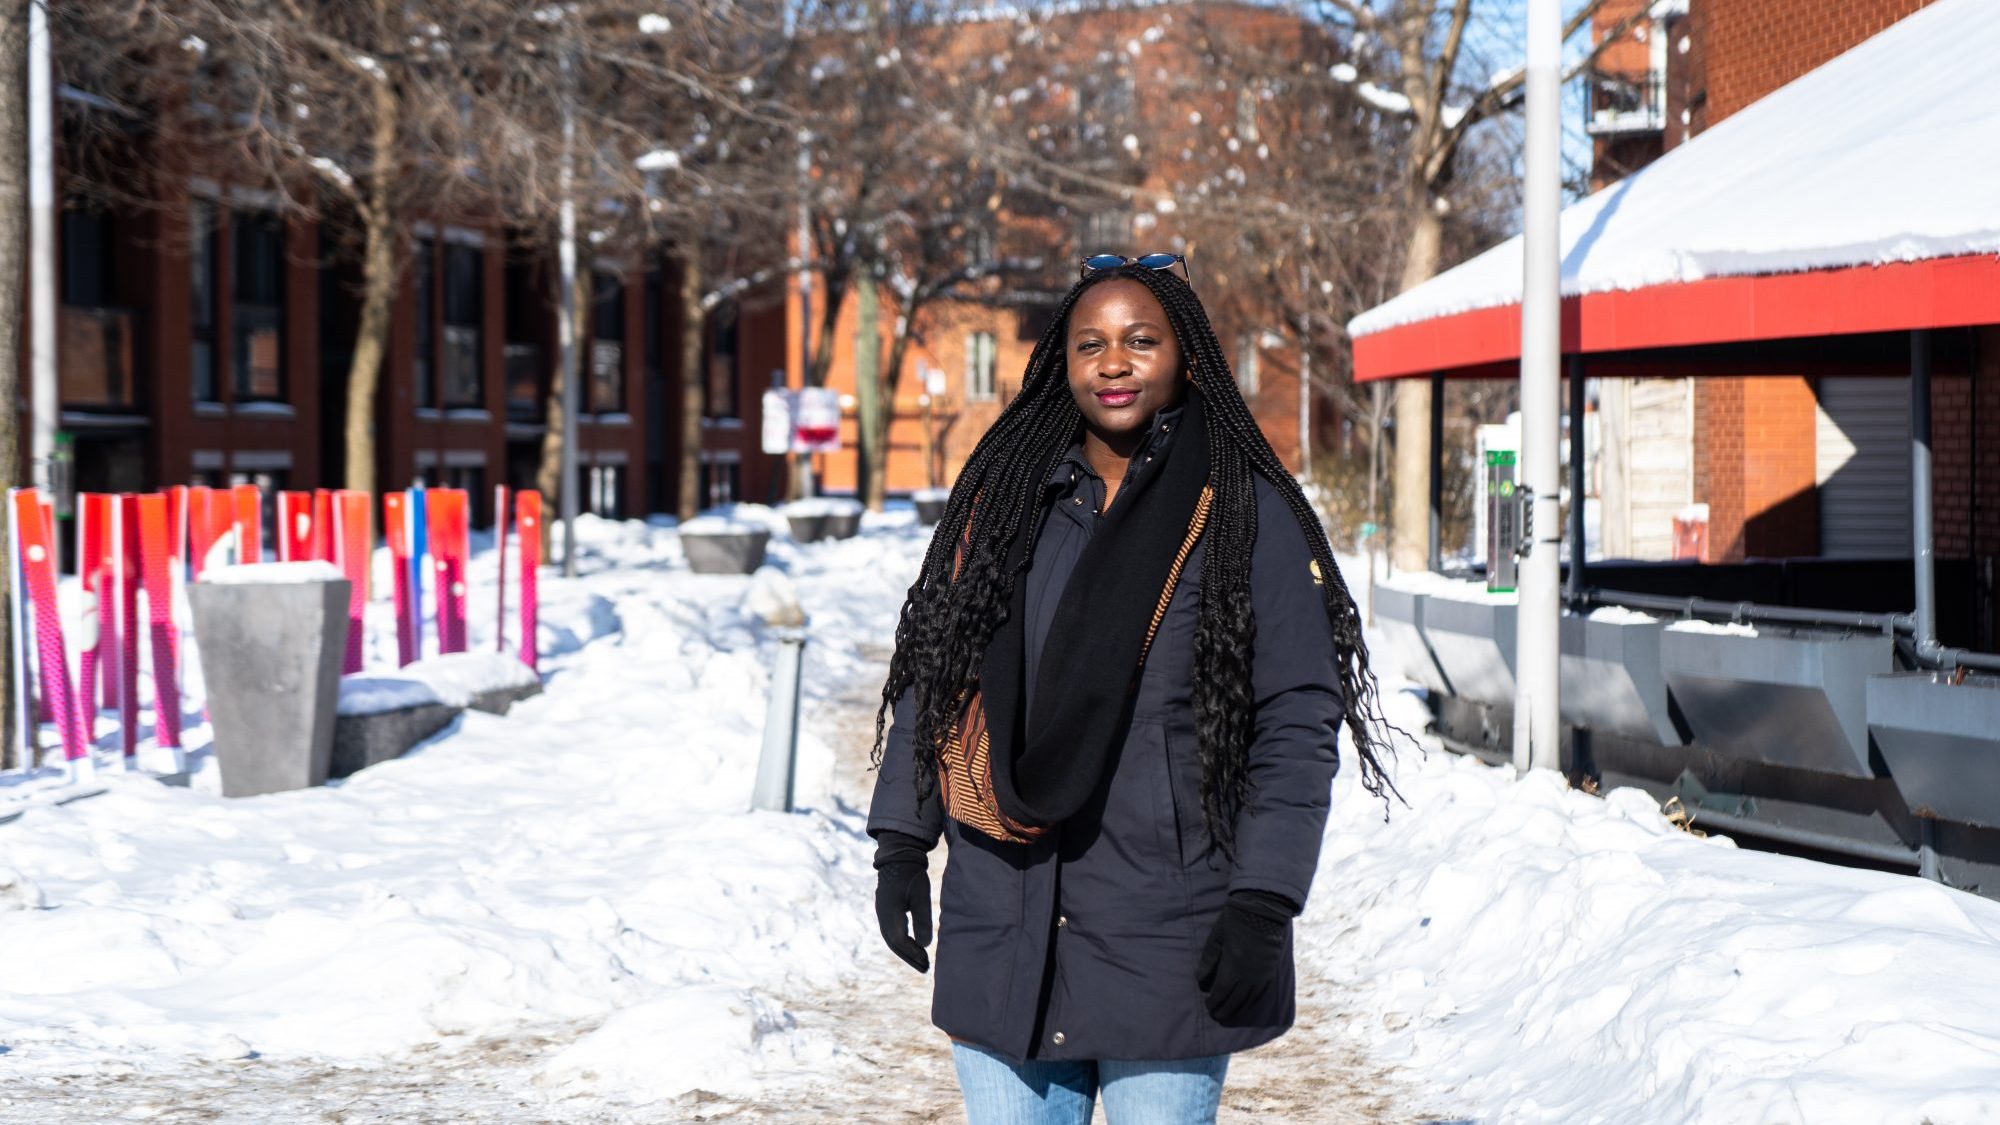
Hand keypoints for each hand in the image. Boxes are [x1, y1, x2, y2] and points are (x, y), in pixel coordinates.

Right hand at [872, 831, 932, 972]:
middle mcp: (882, 916)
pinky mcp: (886, 910)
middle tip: (925, 969)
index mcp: (889, 913)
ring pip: (892, 939)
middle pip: (894, 944)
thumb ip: (922, 919)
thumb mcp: (921, 895)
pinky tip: (914, 946)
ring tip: (921, 962)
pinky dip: (902, 943)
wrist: (898, 856)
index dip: (913, 954)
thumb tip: (925, 944)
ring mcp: (882, 913)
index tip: (927, 964)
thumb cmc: (912, 874)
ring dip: (906, 952)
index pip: (900, 941)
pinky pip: (892, 932)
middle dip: (909, 957)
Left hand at [1195, 891, 1294, 1022]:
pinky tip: (1247, 1005)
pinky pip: (1261, 992)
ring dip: (1239, 1009)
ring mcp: (1261, 973)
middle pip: (1235, 999)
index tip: (1208, 1007)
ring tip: (1230, 1015)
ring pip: (1249, 999)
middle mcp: (1248, 974)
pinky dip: (1253, 1001)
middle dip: (1225, 1009)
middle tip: (1217, 1016)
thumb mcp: (1216, 938)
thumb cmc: (1234, 920)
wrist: (1262, 909)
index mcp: (1232, 966)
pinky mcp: (1271, 970)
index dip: (1214, 1002)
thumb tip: (1200, 981)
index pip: (1221, 992)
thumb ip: (1208, 961)